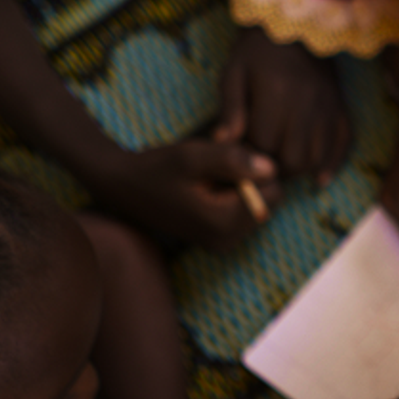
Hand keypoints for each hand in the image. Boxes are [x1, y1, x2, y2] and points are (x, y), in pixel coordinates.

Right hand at [84, 140, 277, 251]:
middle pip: (269, 199)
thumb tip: (271, 168)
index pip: (273, 191)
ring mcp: (223, 243)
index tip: (224, 161)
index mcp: (224, 223)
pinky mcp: (219, 239)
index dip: (254, 169)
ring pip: (258, 204)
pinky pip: (244, 210)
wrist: (125, 188)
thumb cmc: (157, 168)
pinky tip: (207, 187)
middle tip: (215, 168)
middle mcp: (228, 240)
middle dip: (250, 179)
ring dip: (241, 186)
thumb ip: (233, 160)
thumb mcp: (192, 156)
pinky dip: (233, 195)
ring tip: (208, 177)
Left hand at [217, 26, 350, 187]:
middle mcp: (306, 105)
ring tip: (281, 164)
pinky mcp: (340, 109)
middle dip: (273, 168)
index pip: (262, 145)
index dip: (248, 155)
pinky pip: (342, 145)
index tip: (241, 152)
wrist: (296, 27)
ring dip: (298, 168)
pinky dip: (331, 165)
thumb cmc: (257, 52)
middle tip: (260, 163)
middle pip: (291, 159)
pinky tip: (319, 179)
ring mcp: (327, 108)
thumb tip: (223, 143)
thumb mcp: (234, 73)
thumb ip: (230, 109)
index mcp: (276, 95)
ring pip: (315, 158)